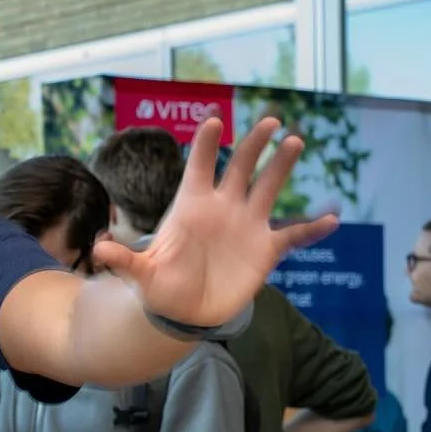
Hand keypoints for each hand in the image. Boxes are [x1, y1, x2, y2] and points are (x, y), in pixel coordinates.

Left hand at [92, 115, 338, 327]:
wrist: (183, 312)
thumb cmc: (160, 287)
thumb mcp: (141, 275)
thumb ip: (124, 260)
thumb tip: (99, 249)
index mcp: (191, 207)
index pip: (198, 168)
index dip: (205, 144)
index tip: (212, 120)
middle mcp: (223, 209)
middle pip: (241, 167)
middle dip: (253, 144)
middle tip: (269, 121)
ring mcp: (247, 225)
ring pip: (269, 188)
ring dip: (282, 166)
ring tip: (294, 142)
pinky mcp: (265, 249)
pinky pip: (294, 236)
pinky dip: (312, 230)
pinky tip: (332, 220)